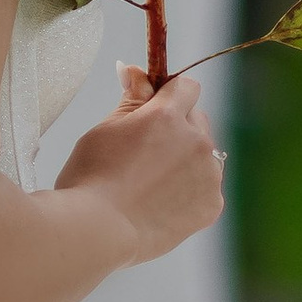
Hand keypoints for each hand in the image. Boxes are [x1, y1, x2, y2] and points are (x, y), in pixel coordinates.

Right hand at [54, 67, 223, 260]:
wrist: (97, 231)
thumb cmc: (91, 178)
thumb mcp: (106, 129)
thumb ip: (132, 97)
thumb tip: (135, 70)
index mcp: (168, 116)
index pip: (186, 86)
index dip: (168, 94)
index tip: (153, 107)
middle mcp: (197, 141)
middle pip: (197, 120)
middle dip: (177, 128)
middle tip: (144, 152)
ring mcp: (208, 175)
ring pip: (204, 155)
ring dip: (186, 159)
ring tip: (151, 183)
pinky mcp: (211, 206)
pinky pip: (206, 187)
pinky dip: (189, 191)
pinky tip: (161, 203)